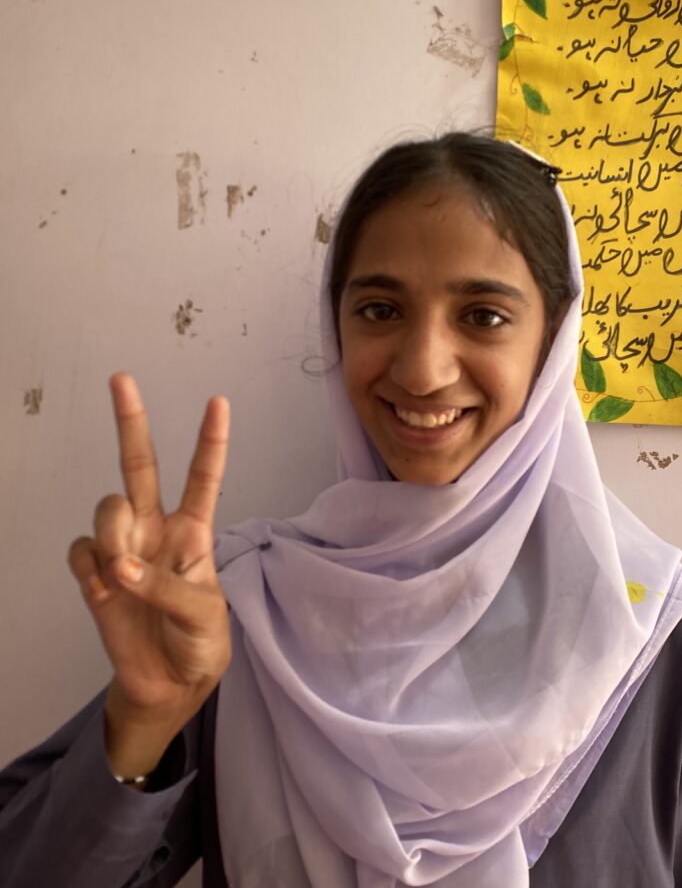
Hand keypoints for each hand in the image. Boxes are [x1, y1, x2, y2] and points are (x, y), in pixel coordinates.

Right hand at [68, 373, 230, 776]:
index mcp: (195, 531)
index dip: (210, 440)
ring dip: (112, 536)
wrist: (167, 684)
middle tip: (122, 379)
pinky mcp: (97, 573)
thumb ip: (166, 587)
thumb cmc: (199, 642)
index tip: (218, 400)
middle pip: (138, 465)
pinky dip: (92, 570)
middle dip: (130, 421)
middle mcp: (157, 528)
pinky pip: (81, 551)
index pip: (204, 477)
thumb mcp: (204, 615)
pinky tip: (108, 592)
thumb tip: (123, 567)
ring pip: (105, 507)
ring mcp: (123, 547)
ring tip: (125, 575)